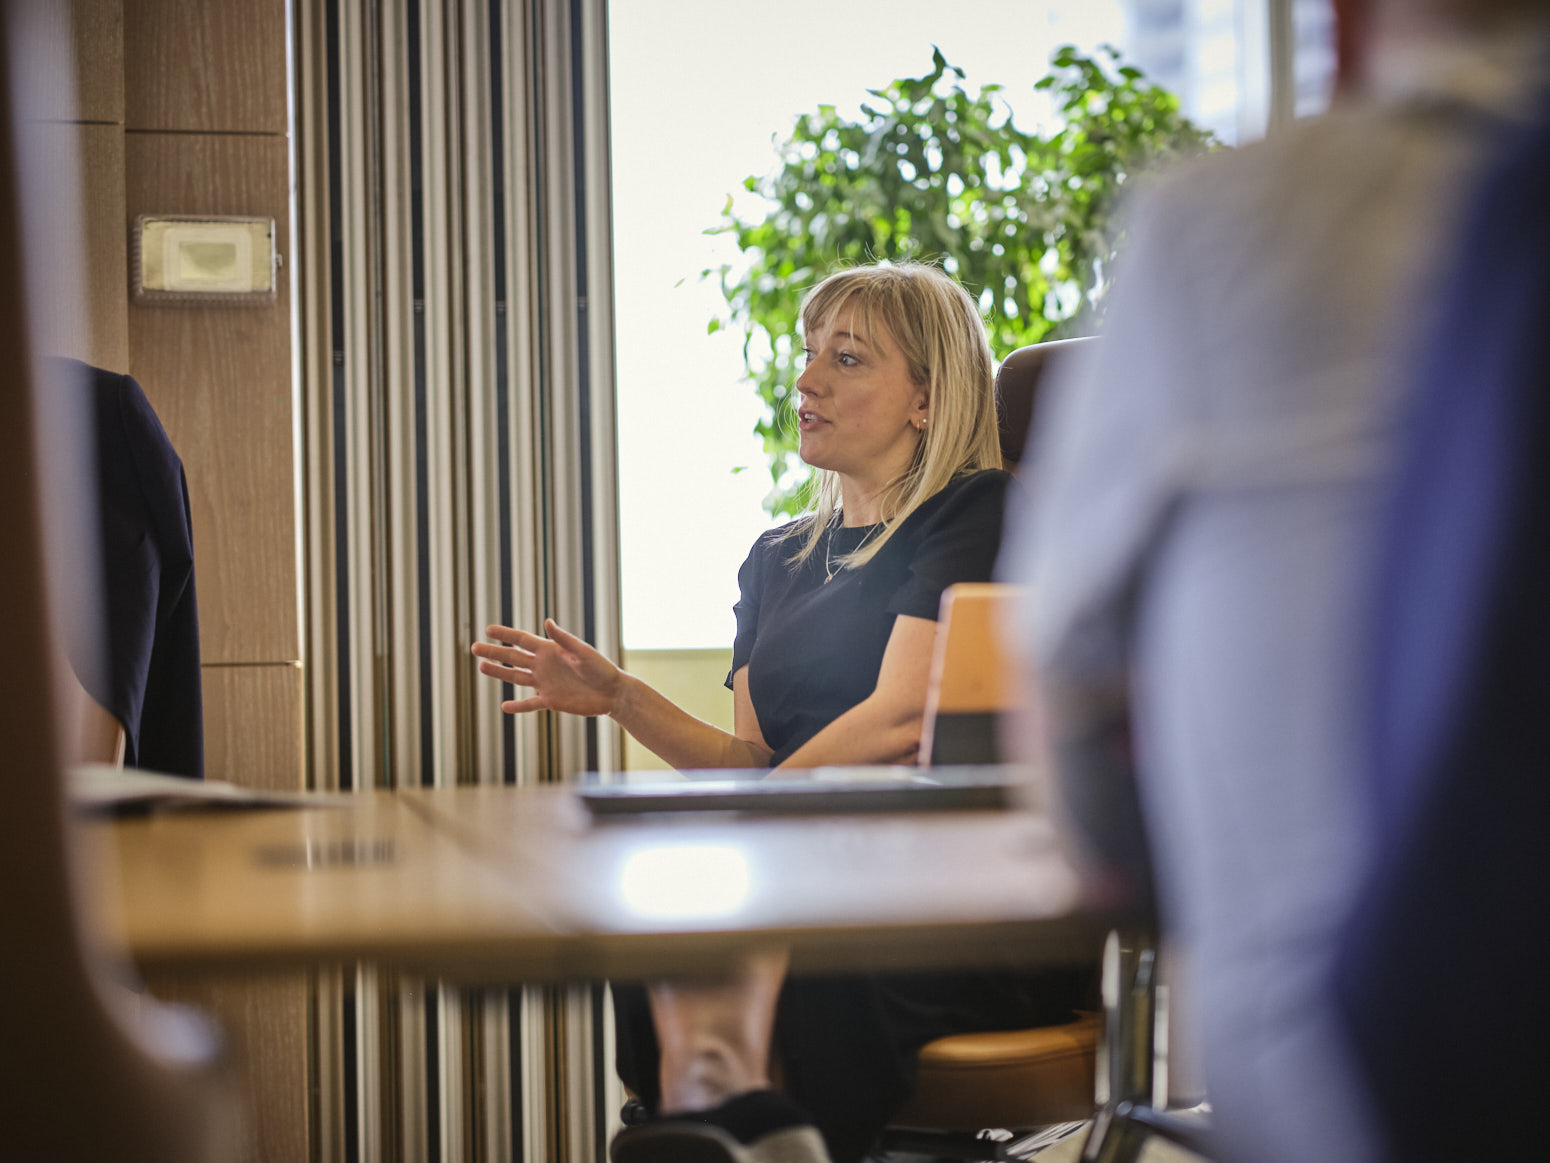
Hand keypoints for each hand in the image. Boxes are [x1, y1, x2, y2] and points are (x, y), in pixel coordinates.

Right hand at [470, 619, 622, 716]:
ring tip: (481, 667)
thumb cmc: (601, 669)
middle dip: (494, 652)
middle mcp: (544, 665)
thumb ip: (564, 639)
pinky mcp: (551, 701)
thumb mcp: (583, 652)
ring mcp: (546, 683)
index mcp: (551, 650)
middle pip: (513, 657)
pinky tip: (505, 706)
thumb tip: (547, 621)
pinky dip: (518, 706)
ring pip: (516, 677)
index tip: (488, 629)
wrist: (612, 693)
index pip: (522, 640)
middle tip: (474, 648)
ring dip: (499, 673)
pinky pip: (530, 704)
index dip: (505, 634)